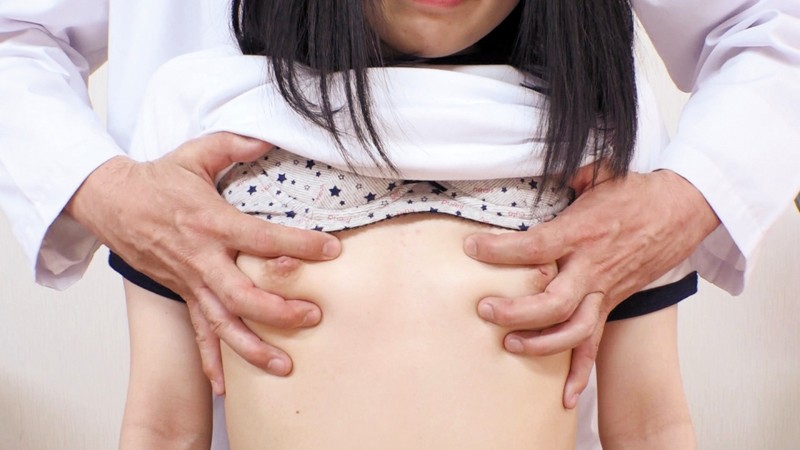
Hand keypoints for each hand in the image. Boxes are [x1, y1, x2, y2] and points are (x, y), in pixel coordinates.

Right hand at [66, 132, 340, 393]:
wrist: (110, 202)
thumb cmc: (157, 180)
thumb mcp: (196, 154)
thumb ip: (235, 144)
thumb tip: (267, 137)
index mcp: (211, 223)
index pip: (262, 239)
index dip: (299, 246)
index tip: (331, 250)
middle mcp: (202, 258)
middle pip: (244, 295)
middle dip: (280, 310)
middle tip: (313, 316)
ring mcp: (191, 281)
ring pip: (223, 323)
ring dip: (253, 347)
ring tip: (284, 365)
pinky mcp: (182, 293)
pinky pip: (199, 331)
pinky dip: (211, 360)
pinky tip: (225, 387)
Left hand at [464, 169, 718, 407]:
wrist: (683, 210)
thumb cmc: (637, 191)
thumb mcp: (599, 173)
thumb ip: (568, 176)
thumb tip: (547, 173)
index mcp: (582, 231)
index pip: (534, 247)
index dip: (499, 250)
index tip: (470, 248)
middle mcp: (592, 266)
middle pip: (552, 301)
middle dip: (515, 311)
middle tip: (484, 310)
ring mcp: (605, 290)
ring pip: (573, 329)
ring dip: (540, 343)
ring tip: (508, 343)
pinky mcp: (613, 303)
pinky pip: (596, 342)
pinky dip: (581, 371)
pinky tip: (565, 394)